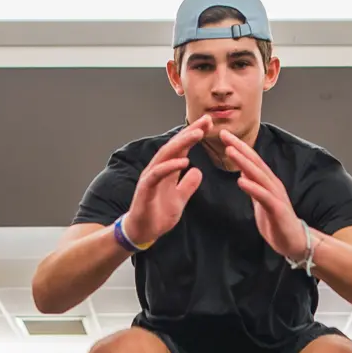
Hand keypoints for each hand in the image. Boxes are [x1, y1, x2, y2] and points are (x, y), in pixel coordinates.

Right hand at [121, 116, 208, 243]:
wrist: (142, 232)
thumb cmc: (158, 215)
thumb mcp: (179, 200)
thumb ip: (188, 185)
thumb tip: (197, 171)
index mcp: (168, 171)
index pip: (182, 148)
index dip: (194, 135)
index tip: (209, 124)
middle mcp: (158, 169)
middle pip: (175, 146)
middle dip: (190, 131)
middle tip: (206, 120)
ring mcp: (151, 177)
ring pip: (166, 155)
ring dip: (182, 143)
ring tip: (198, 133)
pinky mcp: (145, 189)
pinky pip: (158, 174)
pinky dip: (170, 166)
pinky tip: (184, 161)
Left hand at [222, 130, 309, 260]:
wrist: (294, 241)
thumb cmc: (277, 222)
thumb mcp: (260, 201)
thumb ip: (253, 186)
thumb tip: (243, 172)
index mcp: (267, 182)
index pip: (251, 160)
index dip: (238, 147)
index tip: (224, 135)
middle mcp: (272, 184)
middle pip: (254, 162)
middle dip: (239, 147)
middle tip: (224, 134)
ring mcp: (276, 195)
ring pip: (258, 175)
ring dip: (244, 162)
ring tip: (230, 151)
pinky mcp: (277, 209)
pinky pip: (263, 196)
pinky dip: (252, 187)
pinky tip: (240, 180)